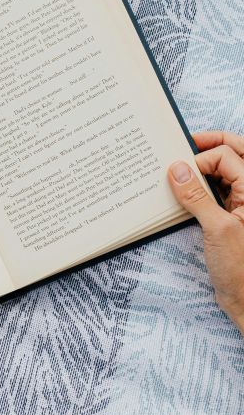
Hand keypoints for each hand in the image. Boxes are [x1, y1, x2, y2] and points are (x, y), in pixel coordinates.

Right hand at [168, 130, 243, 332]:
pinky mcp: (232, 217)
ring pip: (224, 172)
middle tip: (181, 145)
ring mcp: (242, 204)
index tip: (177, 171)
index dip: (200, 160)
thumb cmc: (242, 269)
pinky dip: (199, 188)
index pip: (227, 156)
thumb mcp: (217, 228)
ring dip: (201, 169)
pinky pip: (217, 192)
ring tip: (176, 171)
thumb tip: (176, 169)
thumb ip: (196, 196)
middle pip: (233, 155)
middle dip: (208, 147)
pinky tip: (182, 193)